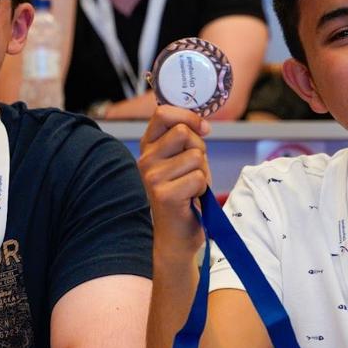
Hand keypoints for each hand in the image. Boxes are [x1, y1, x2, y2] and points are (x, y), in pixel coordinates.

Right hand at [138, 105, 211, 255]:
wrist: (177, 234)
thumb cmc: (184, 193)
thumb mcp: (182, 159)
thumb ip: (186, 138)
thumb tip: (202, 123)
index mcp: (148, 147)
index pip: (163, 113)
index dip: (188, 116)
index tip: (203, 129)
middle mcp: (145, 160)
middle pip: (183, 132)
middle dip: (199, 149)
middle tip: (193, 169)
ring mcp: (152, 177)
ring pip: (195, 156)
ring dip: (202, 172)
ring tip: (191, 186)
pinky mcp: (164, 195)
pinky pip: (199, 178)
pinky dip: (203, 189)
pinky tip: (191, 198)